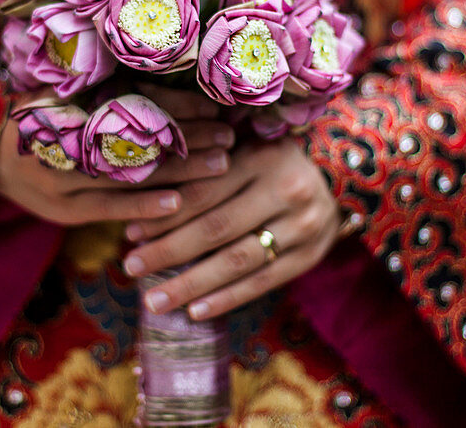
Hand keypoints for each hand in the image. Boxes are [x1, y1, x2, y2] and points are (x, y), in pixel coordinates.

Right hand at [0, 87, 234, 226]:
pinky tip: (177, 206)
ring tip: (220, 167)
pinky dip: (144, 206)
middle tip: (230, 137)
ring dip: (178, 173)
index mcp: (72, 103)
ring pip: (130, 175)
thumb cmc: (34, 117)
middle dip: (188, 140)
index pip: (135, 104)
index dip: (177, 106)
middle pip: (139, 139)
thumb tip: (165, 75)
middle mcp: (67, 139)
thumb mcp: (61, 91)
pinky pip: (110, 207)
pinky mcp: (65, 210)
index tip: (215, 106)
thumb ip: (103, 86)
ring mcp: (64, 179)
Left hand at [121, 139, 338, 319]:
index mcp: (262, 157)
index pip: (205, 190)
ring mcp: (301, 226)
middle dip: (169, 251)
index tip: (130, 231)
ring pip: (238, 261)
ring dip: (192, 284)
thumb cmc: (271, 163)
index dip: (165, 214)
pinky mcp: (309, 256)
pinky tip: (195, 311)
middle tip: (131, 266)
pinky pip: (262, 283)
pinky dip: (226, 299)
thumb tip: (144, 201)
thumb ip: (205, 169)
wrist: (335, 182)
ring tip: (156, 301)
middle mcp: (285, 190)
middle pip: (217, 228)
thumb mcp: (243, 152)